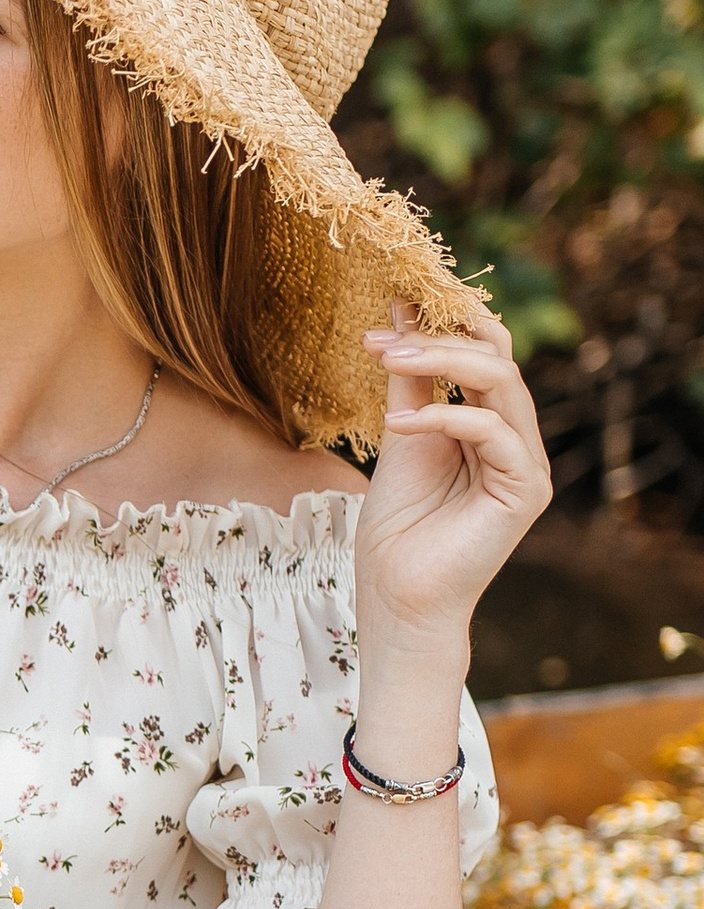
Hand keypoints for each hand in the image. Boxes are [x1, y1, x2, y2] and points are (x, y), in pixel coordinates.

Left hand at [356, 295, 549, 658]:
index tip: (390, 308)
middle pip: (497, 358)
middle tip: (382, 336)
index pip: (486, 351)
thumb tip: (401, 315)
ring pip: (502, 383)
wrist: (397, 600)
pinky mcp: (526, 490)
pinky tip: (397, 423)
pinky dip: (444, 416)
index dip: (445, 323)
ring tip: (387, 361)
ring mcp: (526, 464)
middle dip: (439, 338)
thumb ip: (408, 379)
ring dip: (441, 363)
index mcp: (490, 424)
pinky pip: (494, 432)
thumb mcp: (400, 436)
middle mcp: (516, 439)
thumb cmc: (397, 529)